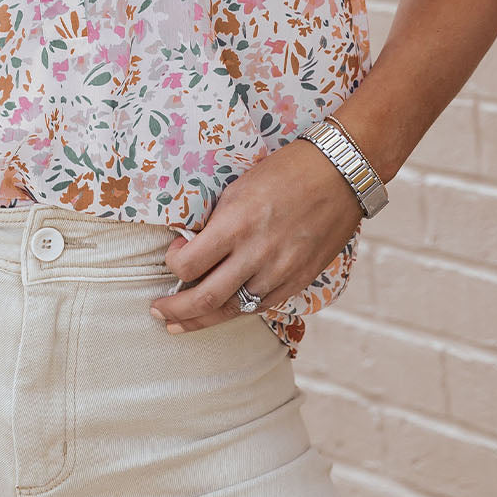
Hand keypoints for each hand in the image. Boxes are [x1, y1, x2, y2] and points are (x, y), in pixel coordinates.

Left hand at [149, 136, 363, 332]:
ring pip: (232, 310)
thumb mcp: (238, 188)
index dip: (172, 266)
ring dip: (202, 320)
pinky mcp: (298, 280)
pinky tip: (222, 312)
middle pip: (204, 299)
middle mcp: (256, 255)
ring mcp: (279, 272)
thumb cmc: (285, 172)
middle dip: (175, 310)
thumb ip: (216, 223)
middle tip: (157, 311)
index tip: (172, 256)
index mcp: (235, 226)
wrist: (338, 174)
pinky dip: (237, 311)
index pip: (188, 266)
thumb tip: (192, 246)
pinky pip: (260, 306)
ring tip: (181, 324)